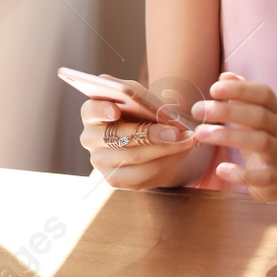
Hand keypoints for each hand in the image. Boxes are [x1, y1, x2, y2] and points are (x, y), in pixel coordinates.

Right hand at [79, 98, 195, 189]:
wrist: (150, 137)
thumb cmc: (142, 111)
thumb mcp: (140, 97)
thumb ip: (141, 97)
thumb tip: (157, 110)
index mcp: (91, 113)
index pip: (90, 110)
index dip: (101, 110)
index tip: (115, 110)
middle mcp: (90, 138)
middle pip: (117, 137)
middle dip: (149, 134)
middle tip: (174, 131)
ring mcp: (100, 162)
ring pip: (133, 157)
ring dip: (164, 149)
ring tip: (186, 140)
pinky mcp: (114, 180)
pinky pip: (141, 174)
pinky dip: (165, 162)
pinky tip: (180, 151)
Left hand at [191, 73, 276, 201]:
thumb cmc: (264, 138)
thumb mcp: (254, 116)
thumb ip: (241, 96)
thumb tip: (224, 76)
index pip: (263, 94)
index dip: (239, 89)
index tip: (213, 89)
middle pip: (259, 116)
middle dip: (227, 111)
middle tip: (198, 110)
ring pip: (260, 142)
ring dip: (228, 136)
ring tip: (200, 134)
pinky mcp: (276, 178)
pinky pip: (262, 177)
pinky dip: (241, 174)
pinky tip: (221, 169)